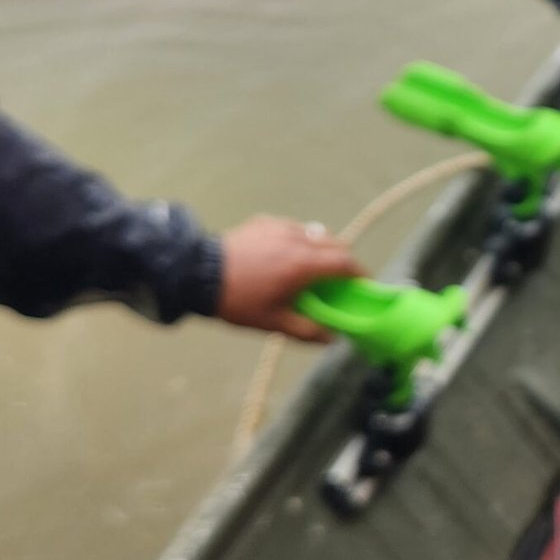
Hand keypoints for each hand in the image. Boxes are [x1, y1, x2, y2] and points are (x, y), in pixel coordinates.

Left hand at [217, 217, 360, 341]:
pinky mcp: (264, 222)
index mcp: (304, 264)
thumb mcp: (272, 323)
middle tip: (339, 277)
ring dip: (322, 247)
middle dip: (343, 259)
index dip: (359, 273)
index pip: (345, 262)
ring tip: (313, 264)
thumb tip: (332, 338)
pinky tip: (284, 254)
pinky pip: (292, 228)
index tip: (363, 284)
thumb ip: (306, 330)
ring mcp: (281, 227)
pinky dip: (299, 239)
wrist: (197, 274)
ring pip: (315, 232)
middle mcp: (298, 239)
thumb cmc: (238, 301)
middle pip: (335, 243)